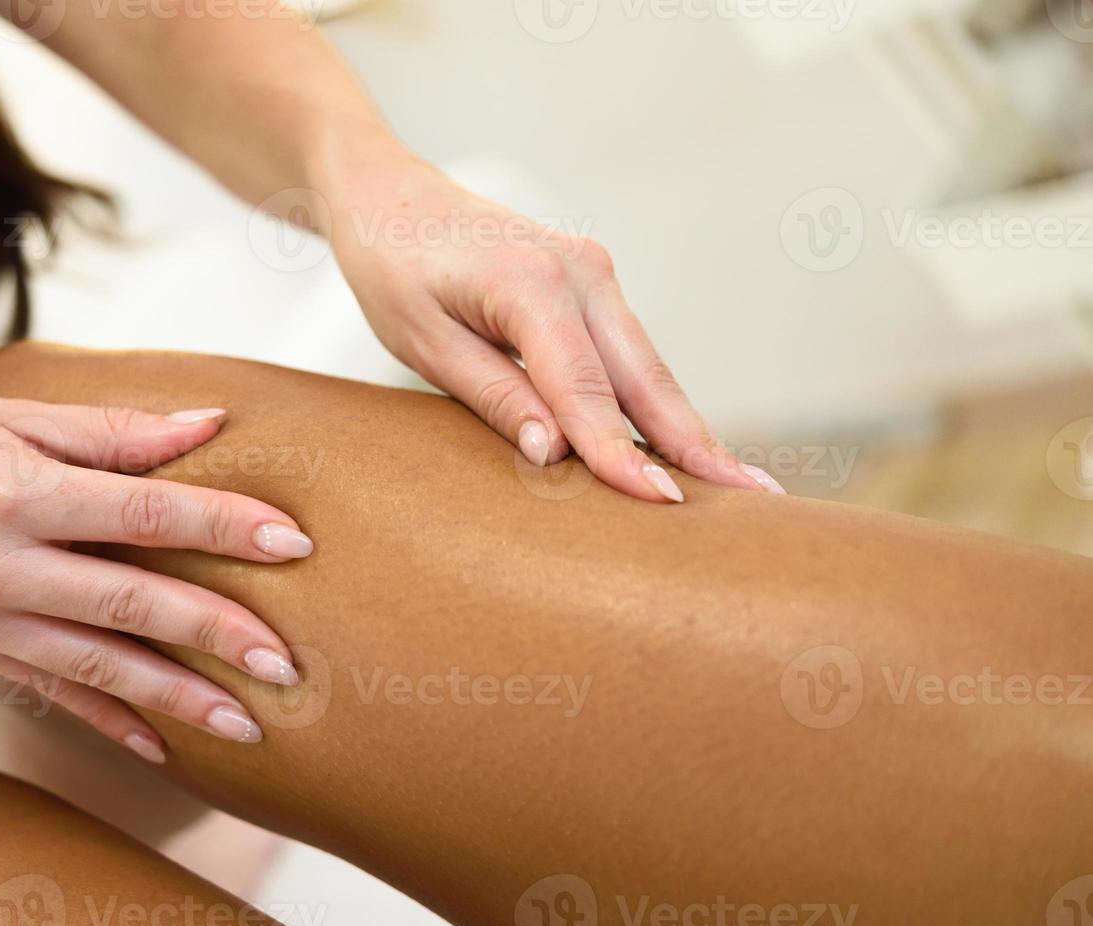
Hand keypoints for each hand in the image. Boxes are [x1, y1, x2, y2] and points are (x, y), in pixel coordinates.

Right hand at [0, 390, 313, 762]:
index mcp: (11, 487)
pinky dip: (108, 718)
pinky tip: (161, 747)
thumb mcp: (8, 414)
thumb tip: (210, 425)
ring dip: (176, 698)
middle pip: (128, 602)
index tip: (294, 543)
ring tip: (248, 724)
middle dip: (216, 634)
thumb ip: (113, 431)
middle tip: (289, 662)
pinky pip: (51, 690)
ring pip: (97, 664)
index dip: (222, 527)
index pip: (140, 511)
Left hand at [325, 147, 784, 502]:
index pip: (586, 389)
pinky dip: (658, 402)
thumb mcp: (423, 341)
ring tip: (740, 486)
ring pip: (649, 368)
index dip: (621, 454)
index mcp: (531, 282)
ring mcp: (595, 273)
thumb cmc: (393, 270)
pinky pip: (632, 354)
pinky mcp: (593, 284)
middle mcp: (581, 271)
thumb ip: (494, 395)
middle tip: (756, 499)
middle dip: (698, 444)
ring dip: (690, 428)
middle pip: (646, 378)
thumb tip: (556, 452)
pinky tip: (686, 446)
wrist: (392, 199)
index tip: (662, 504)